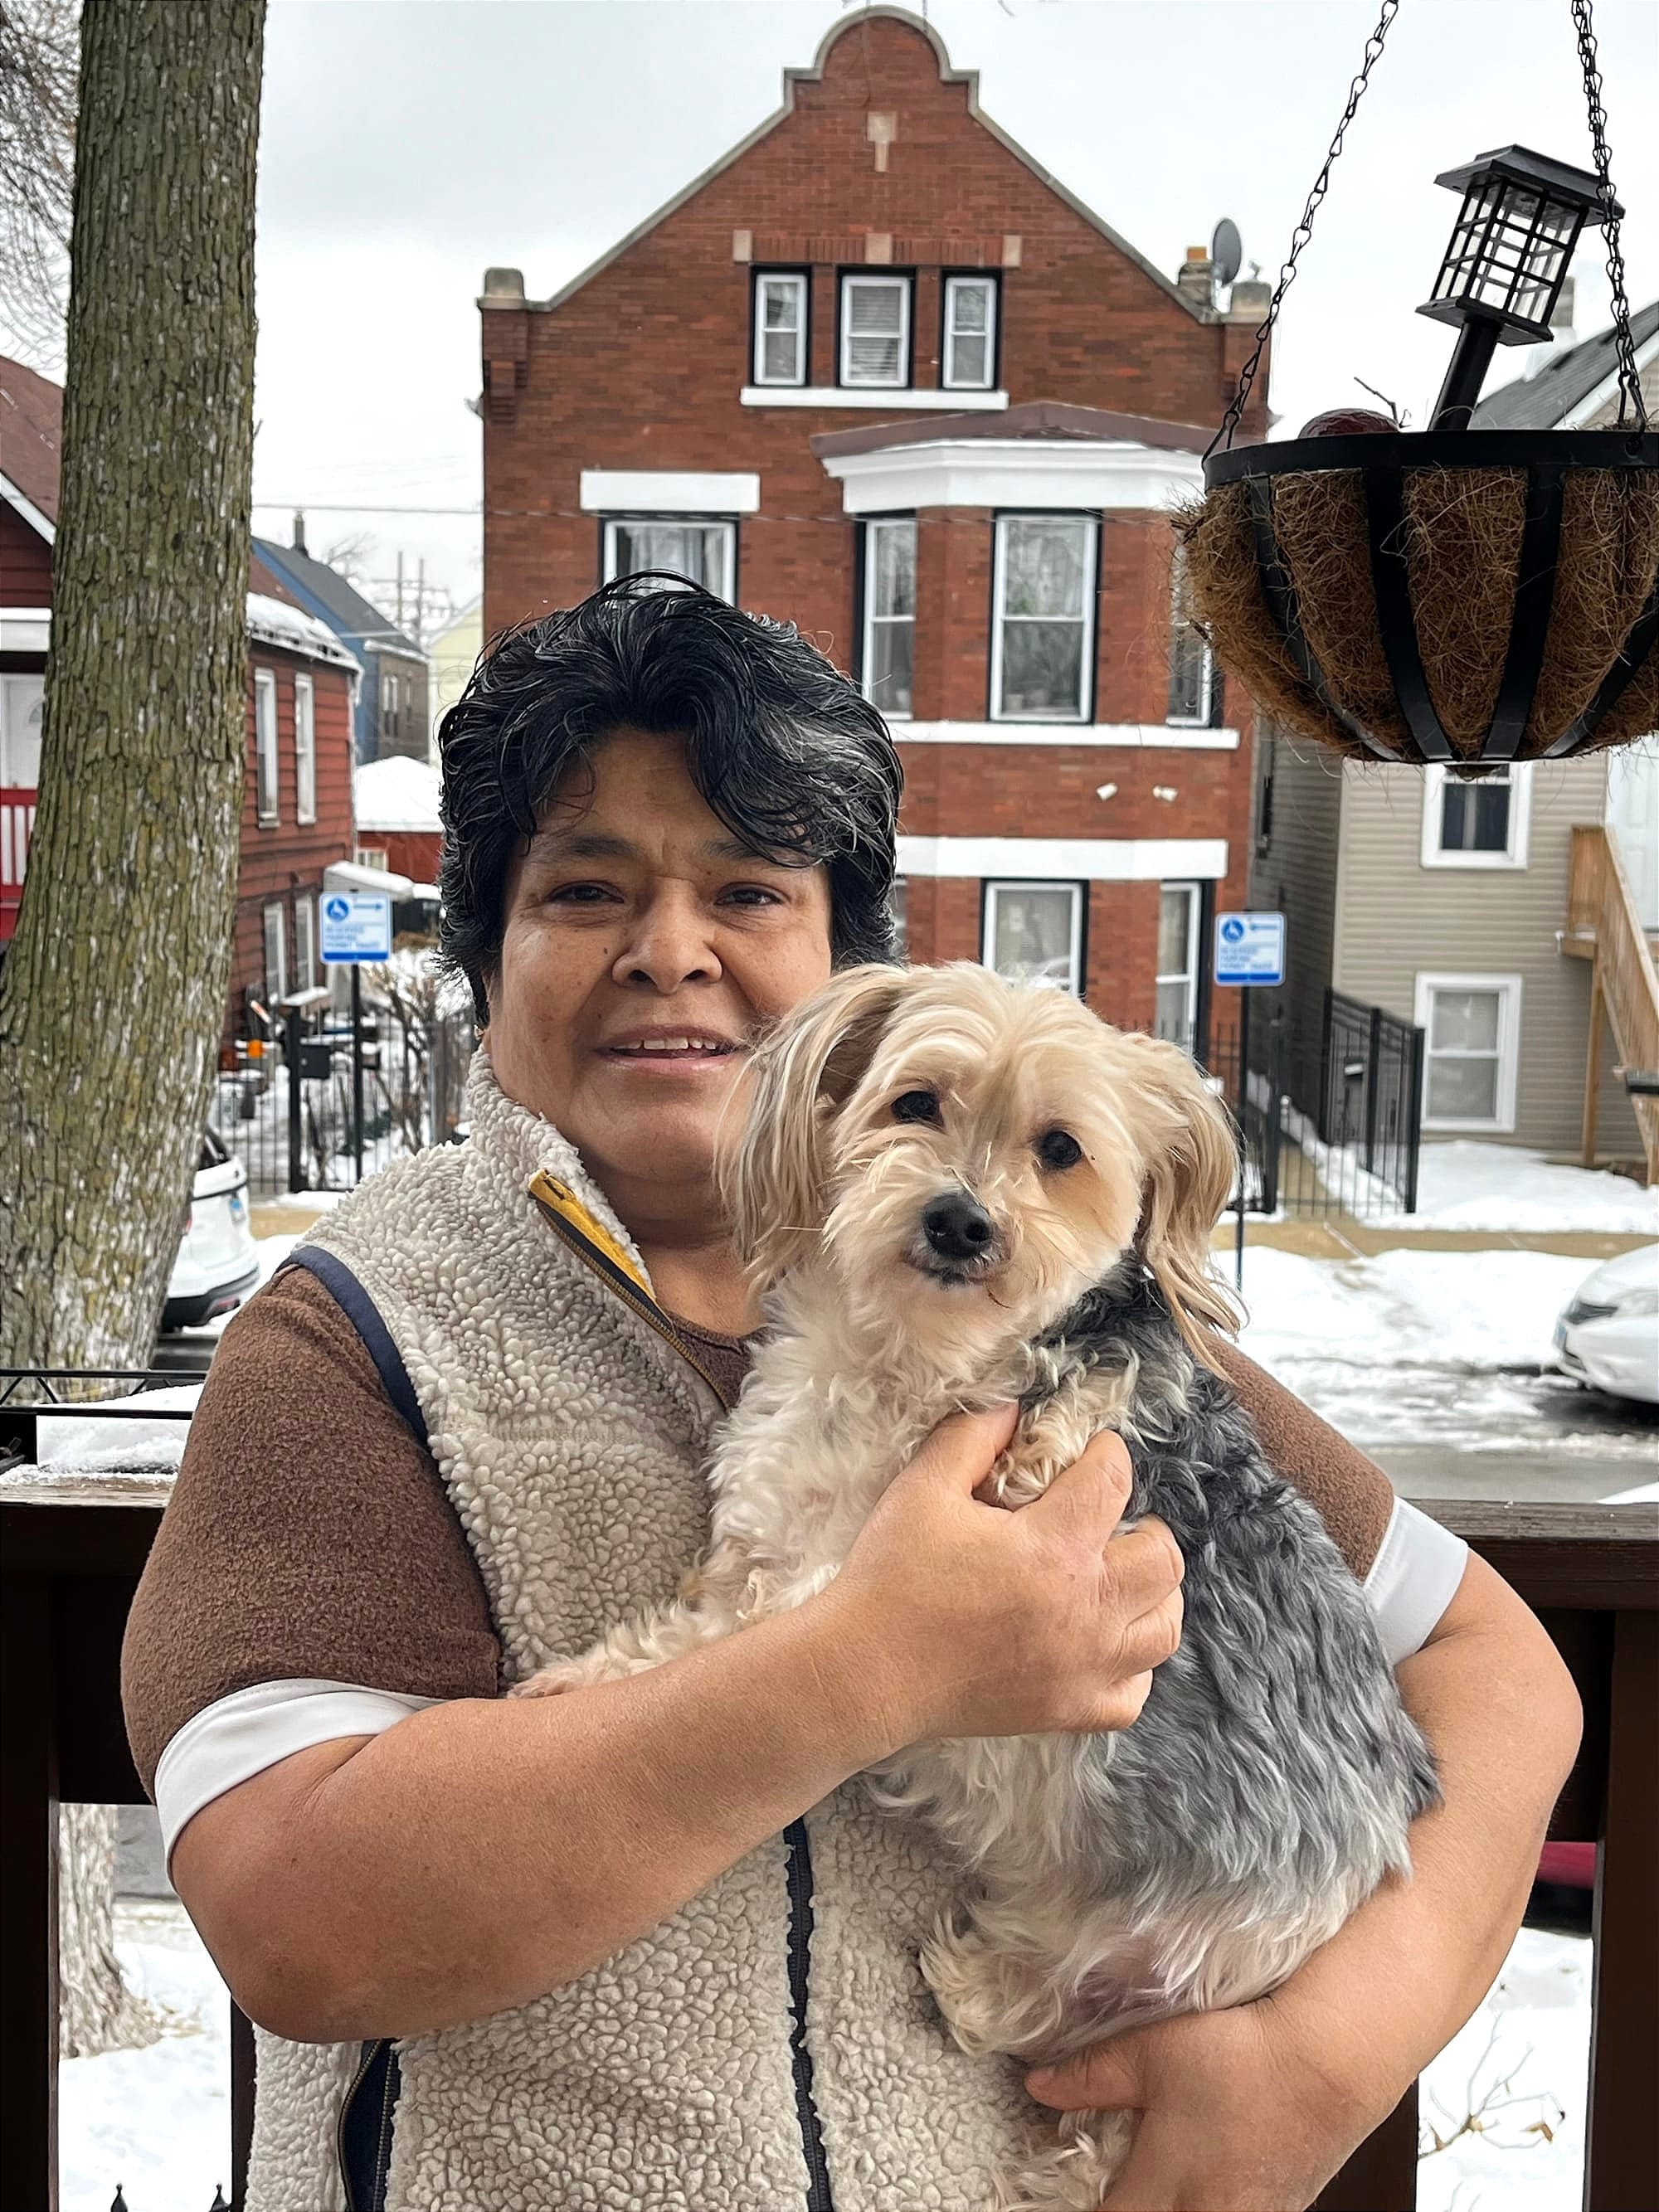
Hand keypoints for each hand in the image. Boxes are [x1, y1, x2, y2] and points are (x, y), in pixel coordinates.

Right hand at [821, 1406, 1183, 1748]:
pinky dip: (1132, 1665)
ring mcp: (1084, 1668)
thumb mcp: (923, 1488)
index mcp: (1054, 1548)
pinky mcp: (1068, 1711)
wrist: (867, 1672)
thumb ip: (971, 1437)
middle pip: (1162, 1559)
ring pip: (1163, 1628)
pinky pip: (1135, 1692)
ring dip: (1152, 1595)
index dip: (1107, 1454)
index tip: (1092, 1451)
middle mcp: (1086, 1610)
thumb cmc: (892, 1578)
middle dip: (1145, 1527)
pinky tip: (1104, 1643)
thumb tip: (1011, 1410)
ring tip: (1118, 1577)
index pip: (1113, 1481)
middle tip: (1111, 1519)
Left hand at [1025, 1986, 1393, 2211]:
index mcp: (1165, 2191)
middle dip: (1127, 2207)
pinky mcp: (1279, 2211)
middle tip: (1115, 2184)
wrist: (1330, 2064)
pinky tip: (1201, 2177)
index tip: (1078, 2189)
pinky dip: (1205, 2201)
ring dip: (1169, 2203)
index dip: (1086, 2207)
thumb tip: (1039, 2086)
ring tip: (1158, 2177)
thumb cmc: (1240, 2057)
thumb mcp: (1151, 2053)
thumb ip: (1091, 2075)